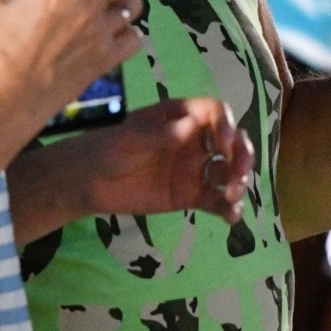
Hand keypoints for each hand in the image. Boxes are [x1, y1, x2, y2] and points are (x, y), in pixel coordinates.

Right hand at [0, 0, 143, 128]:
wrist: (13, 97)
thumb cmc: (0, 51)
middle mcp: (88, 4)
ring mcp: (102, 32)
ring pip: (134, 4)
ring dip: (127, 1)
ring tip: (116, 6)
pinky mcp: (108, 58)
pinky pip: (136, 37)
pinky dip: (130, 33)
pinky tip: (117, 34)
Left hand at [67, 98, 254, 222]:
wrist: (88, 183)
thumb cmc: (106, 148)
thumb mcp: (129, 137)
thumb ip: (158, 134)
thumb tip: (190, 126)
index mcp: (180, 118)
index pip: (215, 113)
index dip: (225, 124)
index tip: (222, 143)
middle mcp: (194, 142)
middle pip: (231, 142)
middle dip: (241, 154)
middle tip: (239, 171)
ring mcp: (194, 169)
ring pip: (228, 171)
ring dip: (237, 181)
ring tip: (230, 195)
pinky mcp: (190, 196)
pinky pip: (215, 200)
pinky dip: (228, 208)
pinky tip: (231, 217)